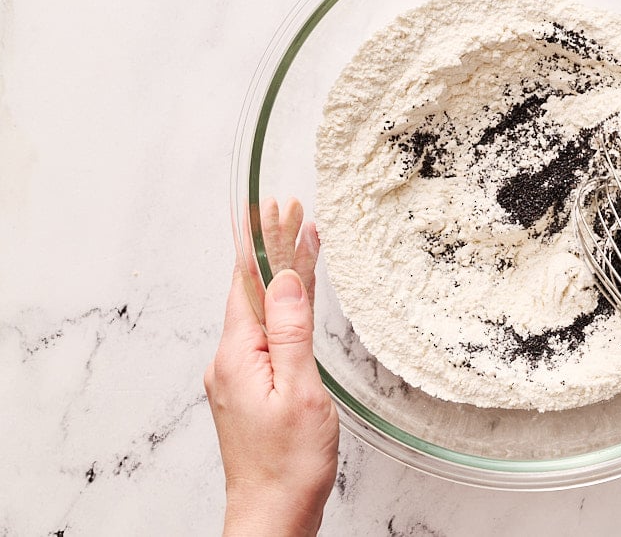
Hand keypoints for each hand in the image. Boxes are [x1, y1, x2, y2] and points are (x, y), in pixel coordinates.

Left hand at [205, 198, 338, 535]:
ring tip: (298, 239)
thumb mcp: (299, 391)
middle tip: (290, 208)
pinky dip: (280, 304)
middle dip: (271, 246)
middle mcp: (230, 359)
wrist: (272, 514)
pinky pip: (263, 331)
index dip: (264, 240)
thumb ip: (290, 331)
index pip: (249, 280)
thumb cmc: (288, 463)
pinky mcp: (249, 387)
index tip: (276, 205)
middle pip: (252, 288)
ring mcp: (237, 373)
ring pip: (259, 308)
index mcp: (239, 354)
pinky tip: (292, 298)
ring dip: (278, 272)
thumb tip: (283, 279)